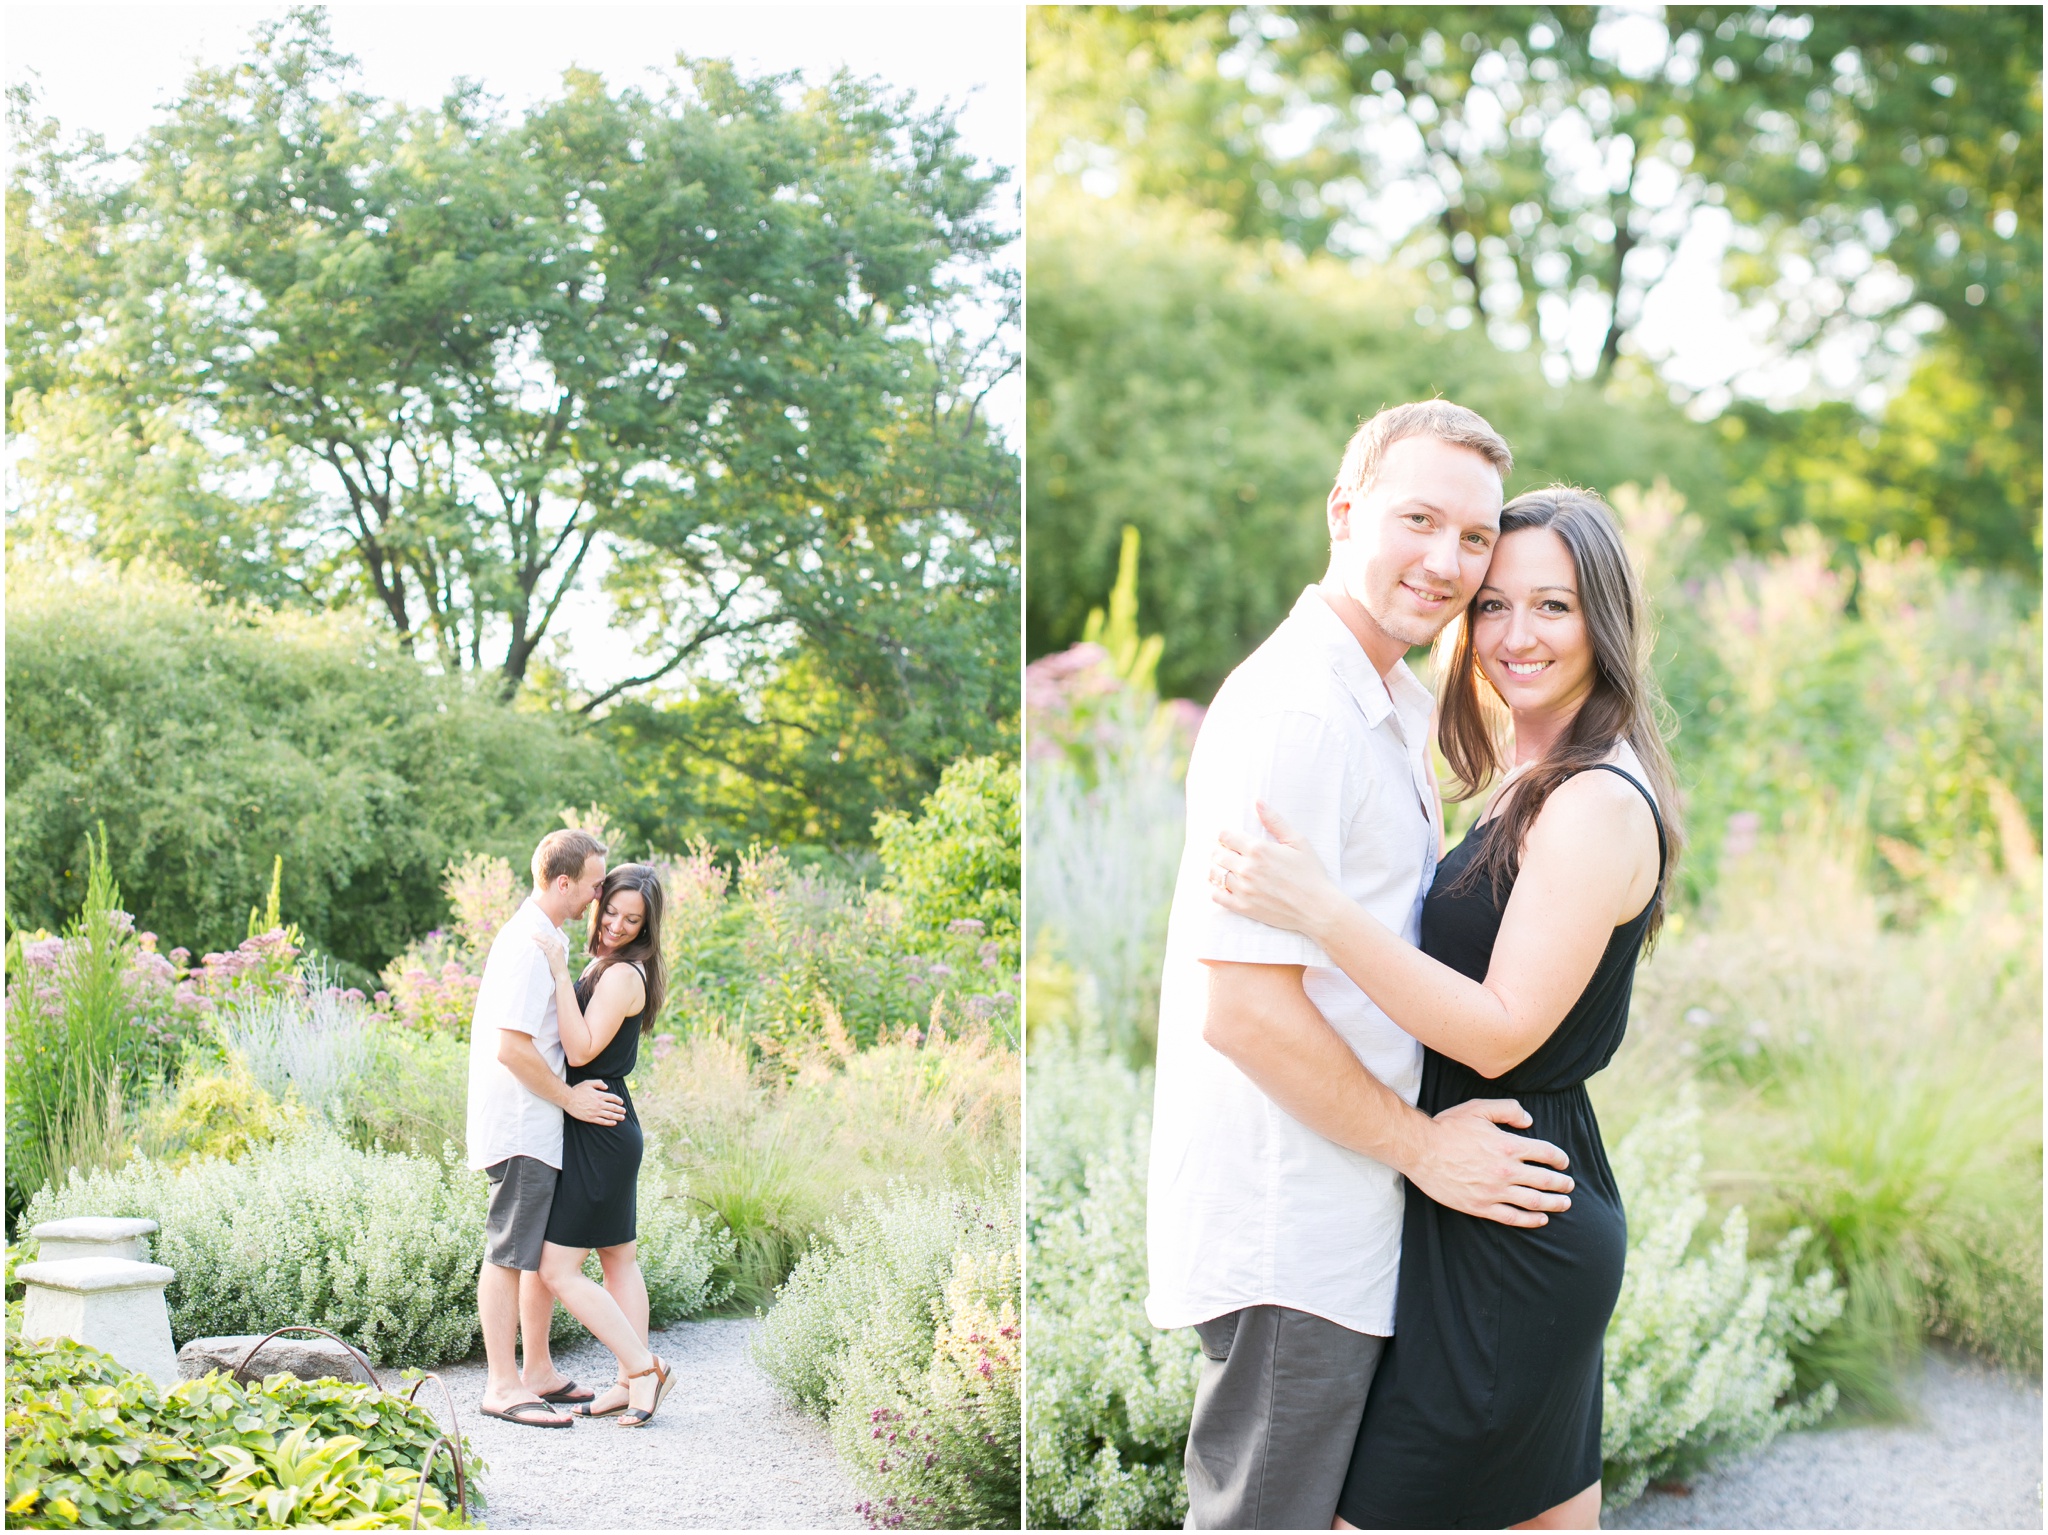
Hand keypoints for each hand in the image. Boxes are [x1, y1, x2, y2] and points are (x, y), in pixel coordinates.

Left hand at [531, 930, 568, 979]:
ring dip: (538, 938)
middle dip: (539, 934)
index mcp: (560, 943)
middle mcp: (558, 945)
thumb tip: (545, 943)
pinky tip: (535, 942)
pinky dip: (539, 944)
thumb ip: (553, 947)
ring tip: (532, 937)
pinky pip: (545, 947)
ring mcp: (556, 949)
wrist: (561, 972)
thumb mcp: (557, 953)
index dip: (542, 933)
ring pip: (546, 940)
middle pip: (547, 937)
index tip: (536, 932)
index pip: (550, 936)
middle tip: (532, 934)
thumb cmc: (558, 964)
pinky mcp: (552, 954)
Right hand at [565, 1079, 623, 1125]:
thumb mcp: (589, 1083)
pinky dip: (609, 1122)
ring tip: (622, 1118)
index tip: (622, 1102)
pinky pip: (602, 1121)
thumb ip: (599, 1083)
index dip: (619, 1100)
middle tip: (624, 1111)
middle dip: (620, 1110)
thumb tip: (607, 1087)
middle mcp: (599, 1104)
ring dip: (617, 1117)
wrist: (568, 1099)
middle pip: (613, 1107)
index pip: (613, 1098)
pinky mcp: (591, 1118)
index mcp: (600, 1095)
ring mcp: (595, 1112)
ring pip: (609, 1115)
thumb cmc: (577, 1090)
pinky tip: (614, 1123)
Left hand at [1209, 802, 1341, 940]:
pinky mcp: (1243, 907)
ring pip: (1214, 874)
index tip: (1230, 839)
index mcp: (1259, 849)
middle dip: (1219, 850)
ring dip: (1216, 869)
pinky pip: (1217, 896)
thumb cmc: (1311, 874)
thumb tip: (1257, 802)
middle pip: (1216, 854)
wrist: (1317, 908)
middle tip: (1226, 853)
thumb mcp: (1298, 842)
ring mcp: (1243, 889)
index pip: (1225, 836)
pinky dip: (1216, 890)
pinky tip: (1225, 887)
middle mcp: (1247, 868)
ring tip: (1225, 868)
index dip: (1224, 835)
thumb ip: (1275, 821)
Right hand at [1403, 1098, 1572, 1228]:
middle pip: (1545, 1180)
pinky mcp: (1481, 1206)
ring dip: (1553, 1203)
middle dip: (1562, 1183)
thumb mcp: (1478, 1108)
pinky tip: (1540, 1220)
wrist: (1420, 1150)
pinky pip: (1512, 1217)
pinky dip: (1530, 1220)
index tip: (1563, 1162)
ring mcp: (1494, 1191)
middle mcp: (1506, 1170)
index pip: (1546, 1153)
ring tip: (1564, 1204)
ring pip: (1534, 1201)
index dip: (1560, 1158)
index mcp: (1508, 1145)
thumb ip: (1508, 1110)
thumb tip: (1529, 1120)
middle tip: (1569, 1185)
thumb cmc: (1448, 1127)